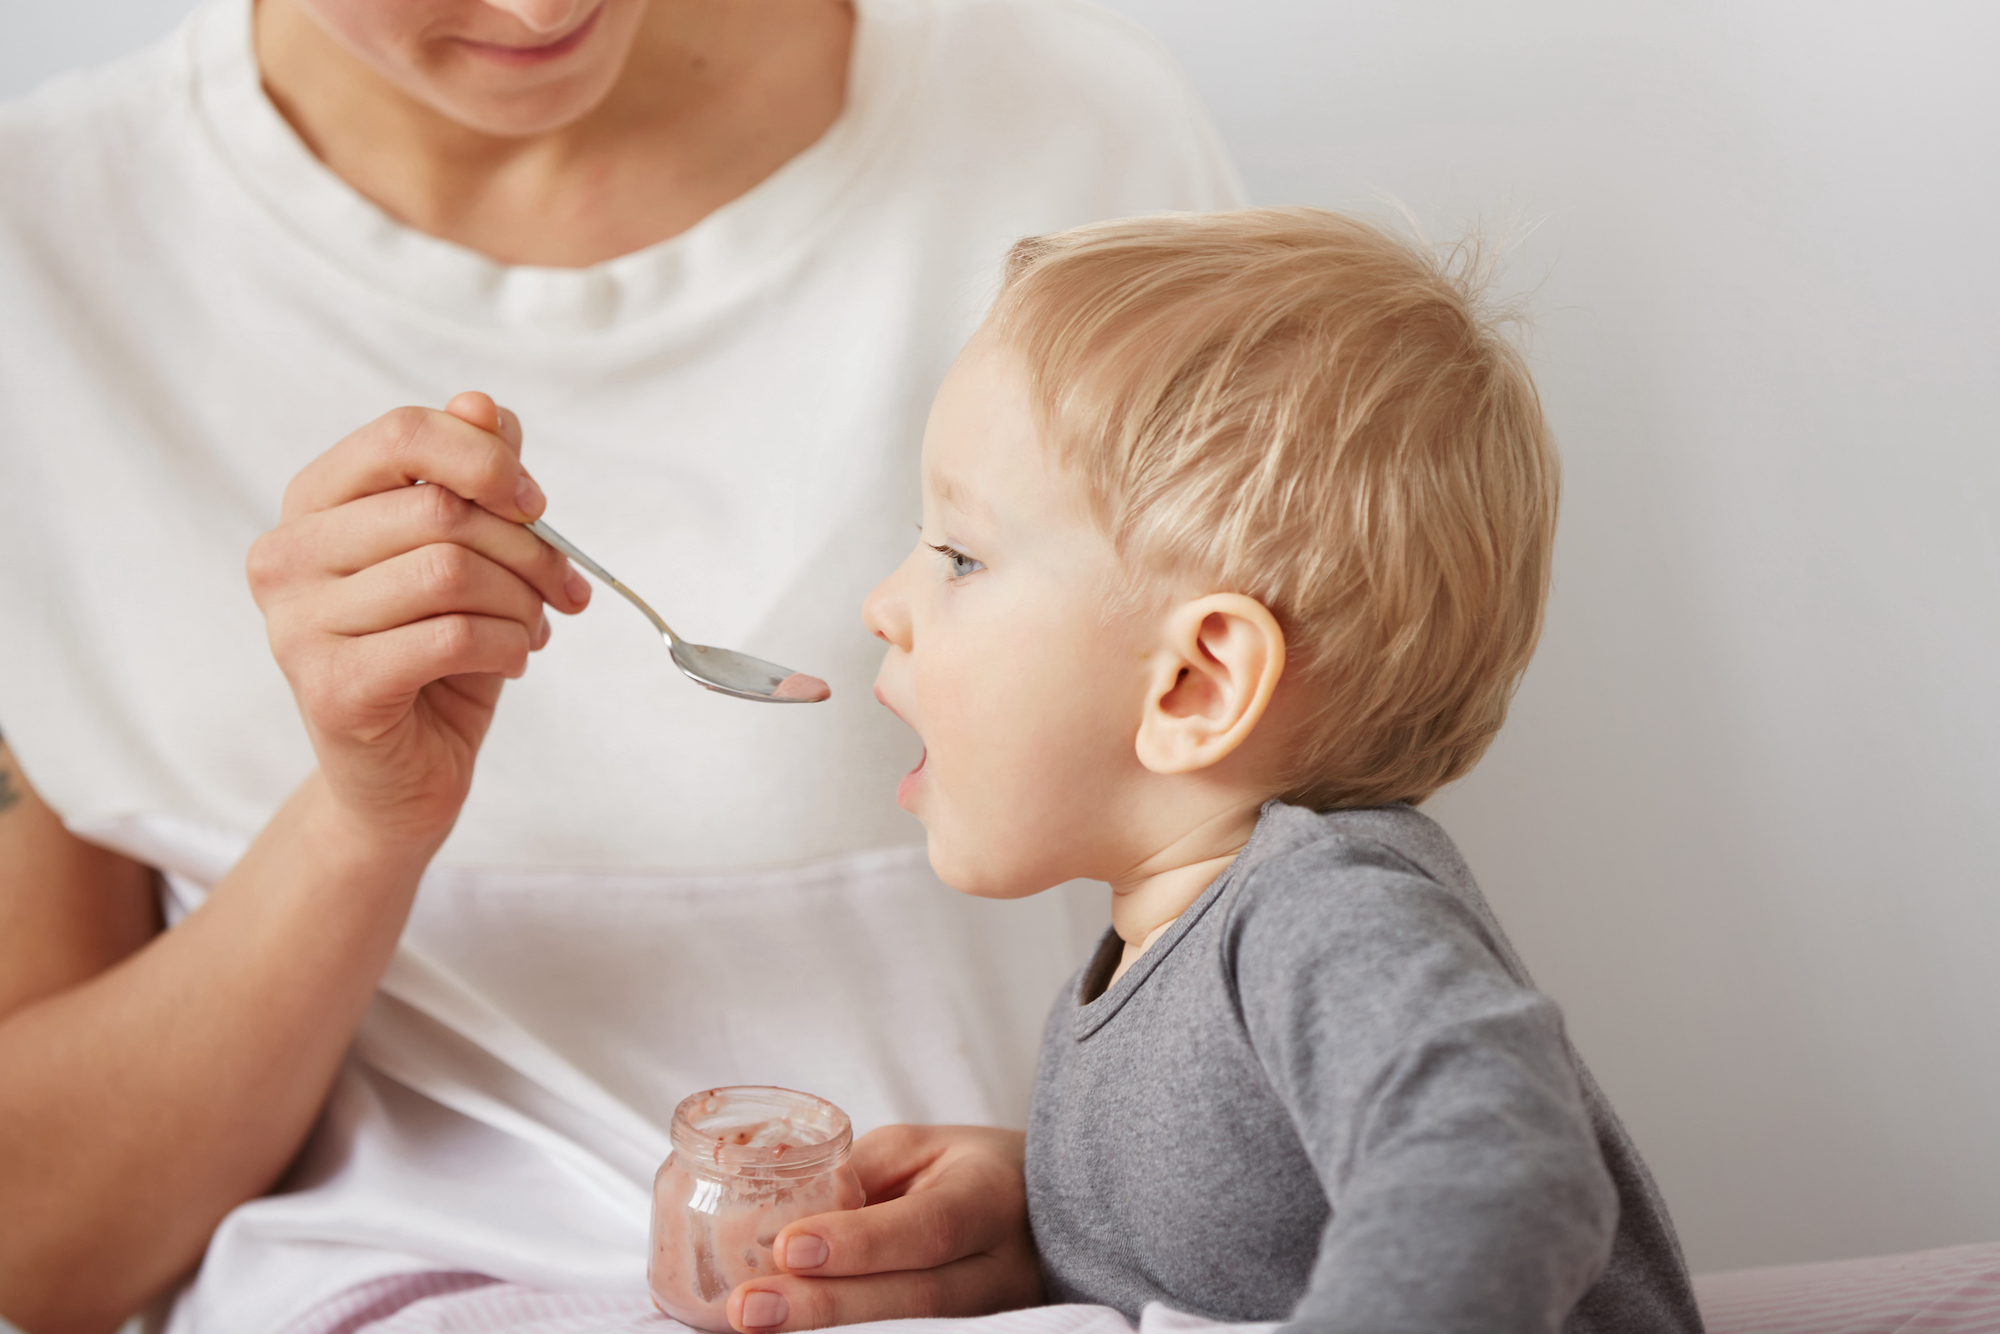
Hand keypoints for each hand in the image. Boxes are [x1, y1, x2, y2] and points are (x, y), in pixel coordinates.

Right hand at [247, 392, 589, 846]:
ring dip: (521, 603)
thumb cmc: (436, 653)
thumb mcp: (466, 553)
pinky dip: (508, 646)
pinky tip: (513, 661)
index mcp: (314, 503)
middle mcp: (285, 555)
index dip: (488, 459)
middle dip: (527, 548)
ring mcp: (296, 624)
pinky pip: (451, 637)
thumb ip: (472, 477)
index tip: (538, 505)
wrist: (404, 774)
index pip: (401, 434)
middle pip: (439, 507)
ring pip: (450, 571)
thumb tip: (482, 405)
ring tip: (531, 629)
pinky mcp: (331, 688)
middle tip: (563, 589)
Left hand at [727, 1125, 1043, 1331]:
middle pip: (916, 1300)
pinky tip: (792, 1332)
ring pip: (913, 1331)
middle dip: (826, 1306)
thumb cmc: (970, 1170)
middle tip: (748, 1307)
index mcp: (990, 1198)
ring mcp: (994, 1316)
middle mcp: (1000, 1268)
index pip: (929, 1226)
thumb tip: (779, 1219)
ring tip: (756, 1325)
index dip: (861, 1242)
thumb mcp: (921, 1149)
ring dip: (828, 1330)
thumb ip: (858, 1178)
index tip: (789, 1245)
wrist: (1044, 1214)